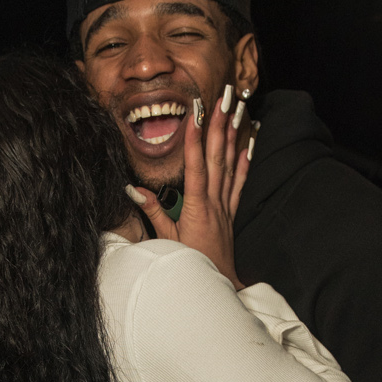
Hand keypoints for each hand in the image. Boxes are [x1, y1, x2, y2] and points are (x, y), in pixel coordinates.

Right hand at [126, 95, 249, 288]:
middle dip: (220, 124)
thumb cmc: (190, 264)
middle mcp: (214, 202)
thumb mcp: (166, 240)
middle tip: (225, 97)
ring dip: (234, 134)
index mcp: (196, 207)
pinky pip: (240, 180)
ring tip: (239, 109)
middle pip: (218, 157)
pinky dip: (245, 159)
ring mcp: (225, 205)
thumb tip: (132, 189)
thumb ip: (152, 213)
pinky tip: (249, 141)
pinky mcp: (231, 211)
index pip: (196, 166)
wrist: (217, 284)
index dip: (195, 138)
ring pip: (232, 163)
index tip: (196, 113)